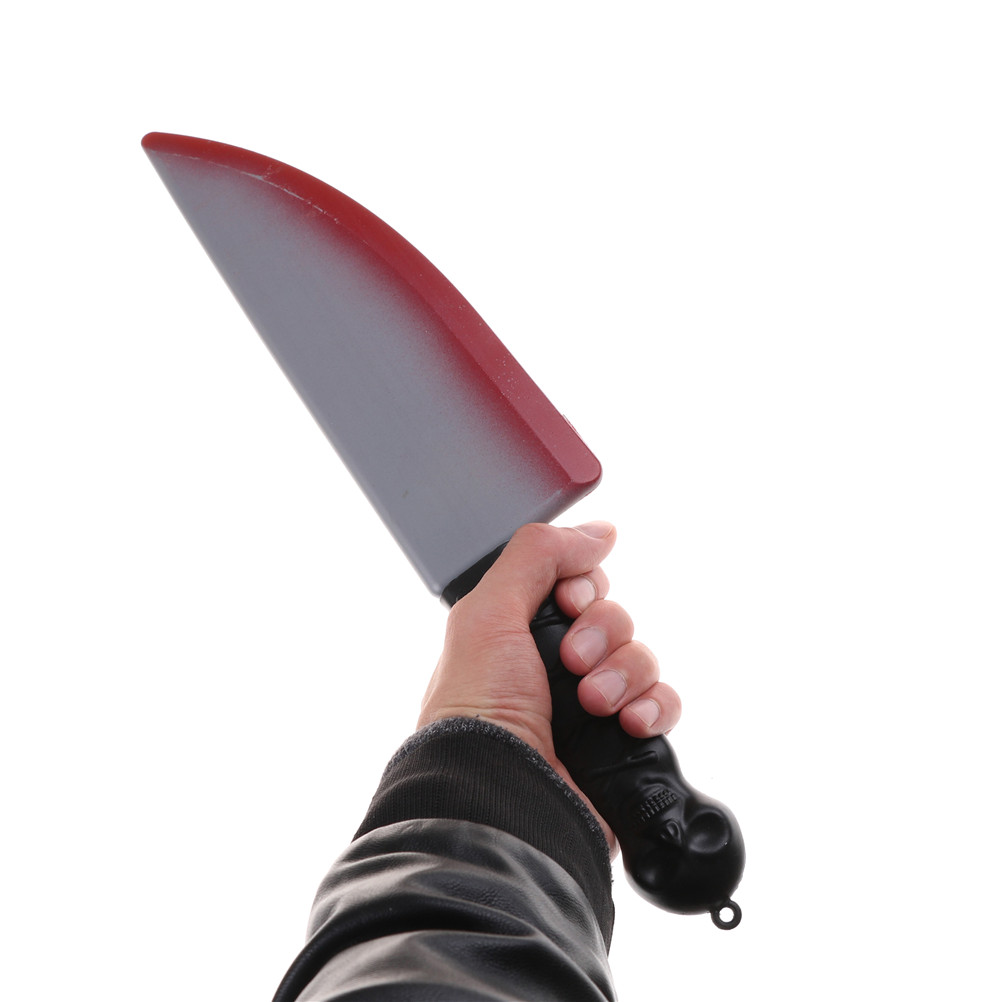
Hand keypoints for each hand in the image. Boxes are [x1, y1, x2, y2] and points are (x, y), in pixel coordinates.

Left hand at [417, 521, 680, 848]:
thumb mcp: (488, 611)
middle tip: (571, 660)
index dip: (583, 588)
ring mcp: (592, 708)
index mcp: (520, 635)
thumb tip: (598, 532)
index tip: (570, 603)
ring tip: (593, 703)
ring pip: (642, 658)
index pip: (578, 587)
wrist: (499, 795)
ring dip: (624, 673)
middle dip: (601, 633)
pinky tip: (630, 723)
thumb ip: (537, 555)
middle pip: (614, 618)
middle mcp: (556, 668)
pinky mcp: (622, 745)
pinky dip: (655, 707)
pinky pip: (664, 704)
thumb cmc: (477, 710)